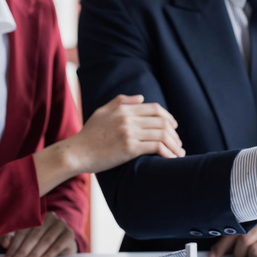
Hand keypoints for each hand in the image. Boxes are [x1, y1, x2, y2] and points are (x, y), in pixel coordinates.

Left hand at [0, 212, 76, 256]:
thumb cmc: (40, 241)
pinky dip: (47, 256)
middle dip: (22, 252)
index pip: (23, 230)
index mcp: (36, 214)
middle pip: (33, 235)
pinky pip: (57, 246)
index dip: (14, 245)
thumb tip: (5, 243)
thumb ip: (12, 239)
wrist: (63, 244)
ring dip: (33, 255)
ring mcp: (61, 224)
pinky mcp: (69, 234)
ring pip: (45, 241)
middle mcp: (49, 216)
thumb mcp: (25, 240)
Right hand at [68, 94, 184, 172]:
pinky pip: (156, 147)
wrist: (76, 153)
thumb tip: (141, 97)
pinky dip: (168, 153)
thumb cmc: (88, 135)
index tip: (174, 128)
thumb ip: (121, 101)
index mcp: (123, 109)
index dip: (168, 117)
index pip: (154, 109)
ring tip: (179, 154)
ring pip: (162, 134)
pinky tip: (172, 159)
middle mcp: (128, 118)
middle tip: (179, 144)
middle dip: (175, 134)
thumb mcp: (102, 112)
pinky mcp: (129, 148)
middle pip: (162, 121)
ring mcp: (129, 132)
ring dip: (175, 145)